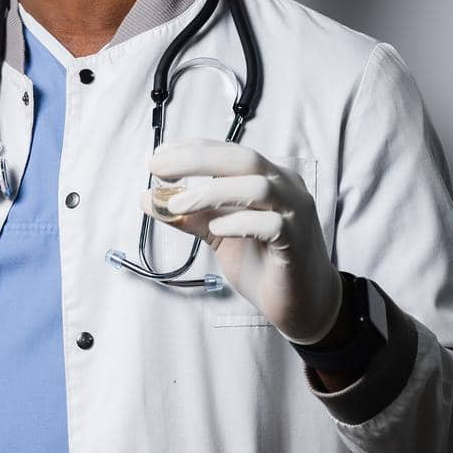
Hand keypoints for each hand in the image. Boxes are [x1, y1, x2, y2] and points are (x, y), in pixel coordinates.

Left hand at [142, 139, 342, 344]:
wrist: (303, 303)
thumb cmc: (263, 262)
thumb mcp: (219, 233)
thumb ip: (190, 216)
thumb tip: (149, 199)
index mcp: (268, 177)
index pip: (229, 150)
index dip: (192, 149)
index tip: (159, 156)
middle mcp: (285, 187)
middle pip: (243, 158)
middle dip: (196, 159)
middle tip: (158, 169)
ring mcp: (295, 213)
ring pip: (257, 185)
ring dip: (211, 192)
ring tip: (178, 205)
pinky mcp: (296, 243)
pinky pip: (271, 224)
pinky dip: (238, 222)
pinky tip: (216, 229)